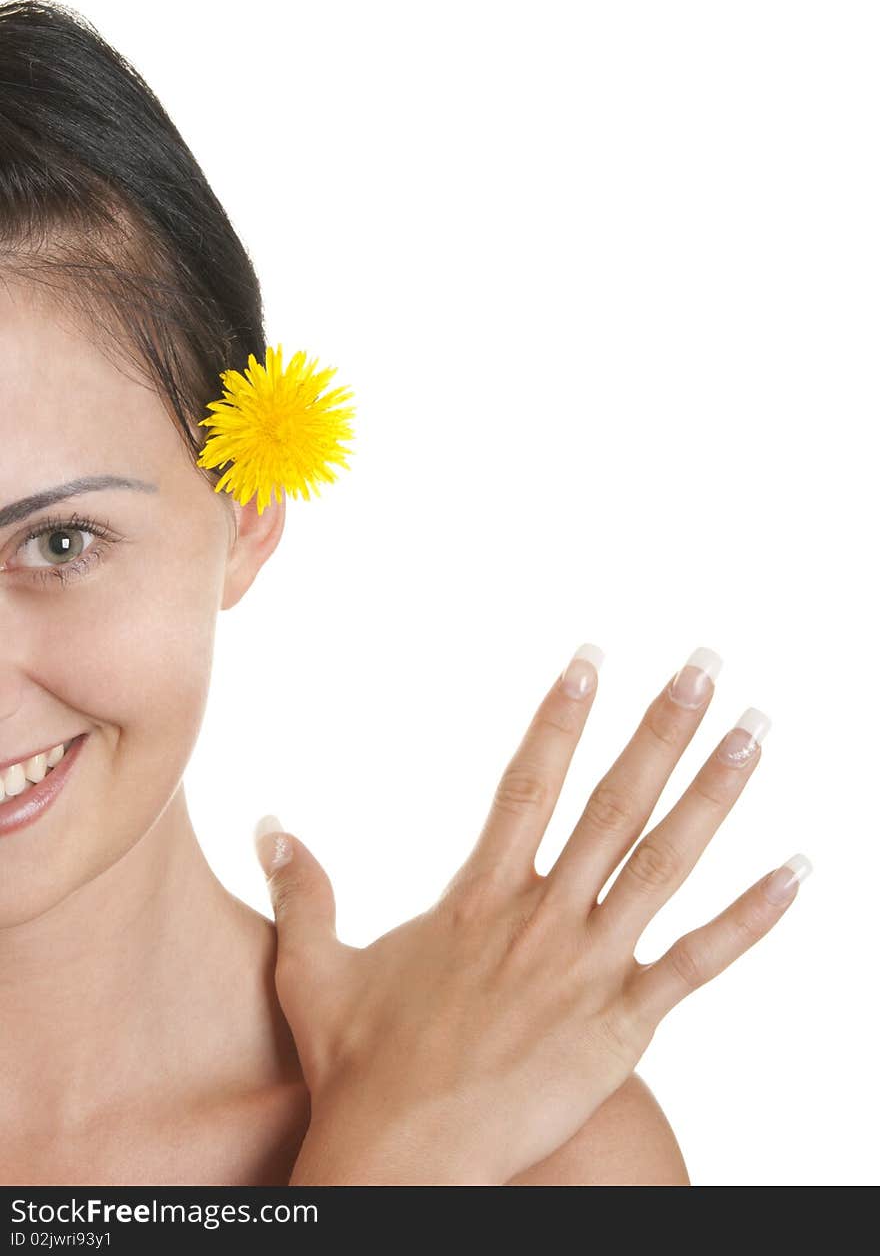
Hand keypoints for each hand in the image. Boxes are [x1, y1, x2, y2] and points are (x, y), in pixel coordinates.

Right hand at [254, 645, 809, 1185]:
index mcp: (478, 896)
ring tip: (755, 733)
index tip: (592, 656)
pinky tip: (797, 871)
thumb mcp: (315, 967)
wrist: (399, 1157)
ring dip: (713, 793)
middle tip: (706, 663)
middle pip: (614, 802)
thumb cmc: (357, 1066)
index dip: (561, 714)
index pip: (528, 781)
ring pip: (664, 862)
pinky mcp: (622, 1025)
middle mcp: (541, 916)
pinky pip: (698, 963)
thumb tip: (270, 825)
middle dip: (662, 727)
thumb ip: (303, 888)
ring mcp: (587, 967)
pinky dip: (751, 919)